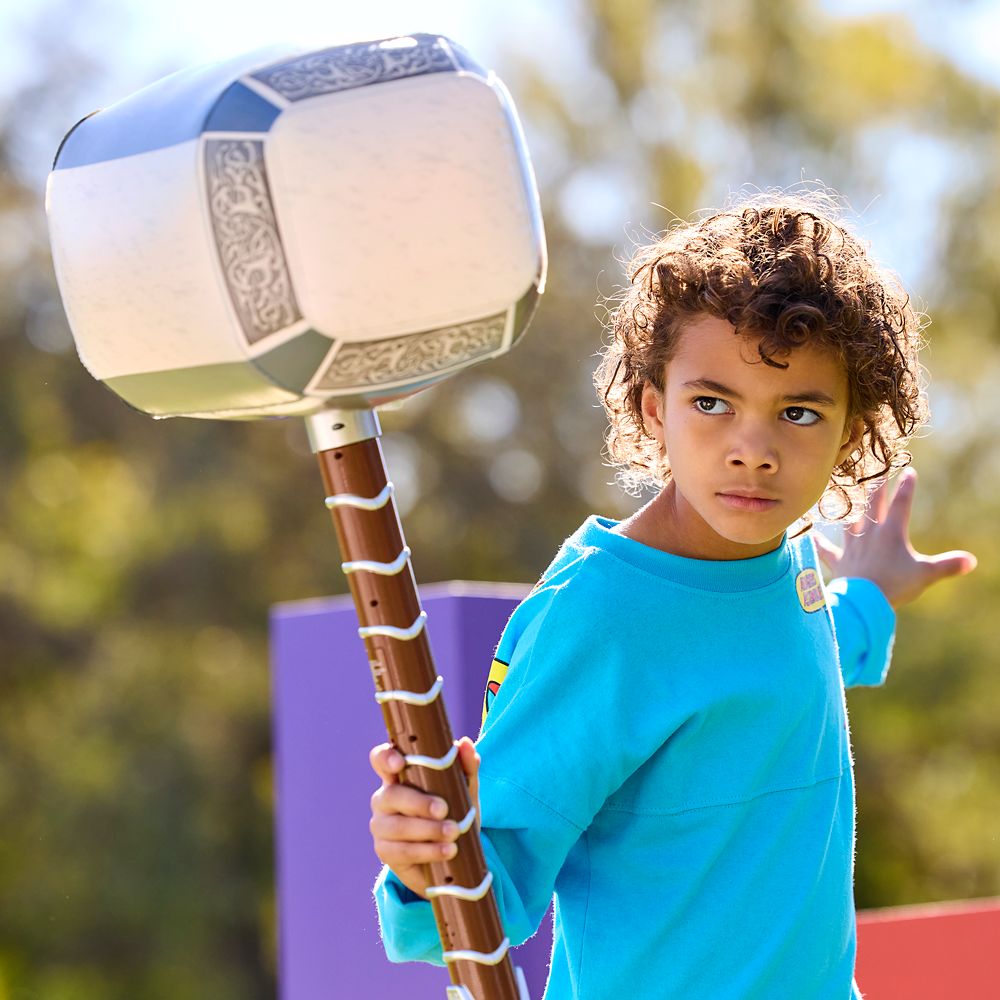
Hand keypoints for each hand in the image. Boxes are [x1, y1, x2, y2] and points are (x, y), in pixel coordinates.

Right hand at [369, 736, 480, 899]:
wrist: (454, 856)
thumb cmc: (453, 815)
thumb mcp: (464, 791)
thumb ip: (466, 768)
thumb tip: (465, 744)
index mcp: (399, 777)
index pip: (381, 759)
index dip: (385, 757)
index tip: (399, 762)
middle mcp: (385, 798)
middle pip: (392, 795)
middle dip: (419, 802)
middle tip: (444, 809)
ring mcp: (382, 826)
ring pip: (397, 826)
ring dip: (428, 830)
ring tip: (453, 833)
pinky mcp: (385, 852)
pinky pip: (402, 851)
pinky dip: (428, 851)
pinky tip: (447, 850)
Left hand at [813, 468, 976, 608]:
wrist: (863, 601)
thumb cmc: (894, 586)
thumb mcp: (926, 575)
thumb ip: (948, 565)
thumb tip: (972, 561)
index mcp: (891, 533)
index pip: (900, 504)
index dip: (906, 487)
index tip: (909, 470)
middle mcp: (869, 534)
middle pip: (873, 505)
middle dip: (877, 486)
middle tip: (876, 469)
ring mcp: (851, 547)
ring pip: (849, 521)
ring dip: (848, 507)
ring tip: (845, 494)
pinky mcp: (839, 561)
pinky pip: (826, 550)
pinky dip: (819, 543)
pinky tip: (810, 535)